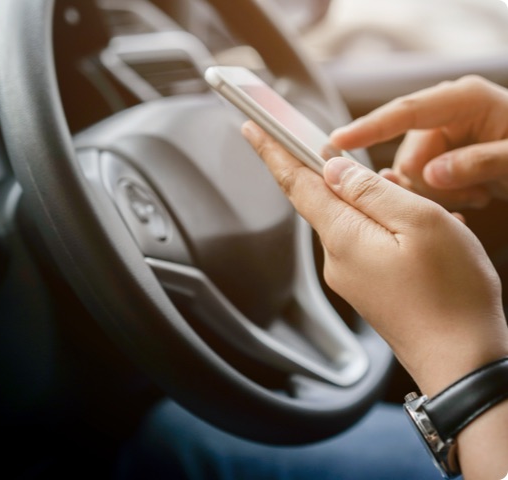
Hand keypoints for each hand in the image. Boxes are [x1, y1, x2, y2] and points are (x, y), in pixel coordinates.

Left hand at [242, 120, 507, 396]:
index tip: (254, 127)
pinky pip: (368, 245)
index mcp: (343, 235)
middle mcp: (336, 257)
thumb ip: (371, 192)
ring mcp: (350, 276)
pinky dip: (390, 231)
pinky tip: (421, 238)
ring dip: (382, 207)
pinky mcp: (366, 288)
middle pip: (328, 200)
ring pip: (355, 222)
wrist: (462, 363)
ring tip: (427, 216)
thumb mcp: (421, 224)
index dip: (274, 151)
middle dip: (349, 180)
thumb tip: (334, 169)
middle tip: (384, 174)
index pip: (296, 183)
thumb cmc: (451, 293)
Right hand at [330, 76, 507, 209]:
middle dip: (429, 185)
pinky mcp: (438, 153)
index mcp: (462, 100)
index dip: (370, 128)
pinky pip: (420, 182)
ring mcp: (440, 134)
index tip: (338, 142)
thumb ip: (477, 163)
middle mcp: (444, 114)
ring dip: (439, 194)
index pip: (406, 113)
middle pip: (407, 156)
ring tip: (476, 194)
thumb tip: (432, 174)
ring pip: (410, 176)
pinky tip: (470, 195)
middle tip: (469, 195)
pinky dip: (442, 197)